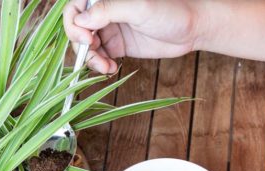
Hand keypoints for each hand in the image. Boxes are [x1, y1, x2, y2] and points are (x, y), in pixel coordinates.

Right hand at [63, 0, 203, 72]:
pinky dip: (101, 64)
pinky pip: (101, 56)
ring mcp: (112, 29)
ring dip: (92, 59)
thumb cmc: (170, 11)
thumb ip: (108, 10)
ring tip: (106, 68)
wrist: (191, 29)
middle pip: (79, 29)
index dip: (74, 24)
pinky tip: (111, 68)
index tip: (87, 38)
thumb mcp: (138, 7)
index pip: (76, 7)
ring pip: (88, 46)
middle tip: (96, 58)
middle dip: (82, 46)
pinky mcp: (119, 46)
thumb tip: (80, 20)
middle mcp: (106, 11)